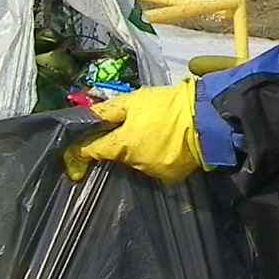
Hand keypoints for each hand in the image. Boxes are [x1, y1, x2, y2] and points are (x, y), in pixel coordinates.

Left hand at [63, 78, 208, 184]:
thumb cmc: (168, 106)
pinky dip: (158, 158)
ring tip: (157, 133)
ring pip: (137, 161)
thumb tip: (86, 117)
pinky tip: (169, 145)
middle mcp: (133, 163)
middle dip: (121, 144)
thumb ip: (108, 111)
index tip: (72, 165)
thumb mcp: (134, 100)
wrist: (207, 120)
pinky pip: (156, 167)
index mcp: (121, 145)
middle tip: (136, 127)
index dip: (79, 156)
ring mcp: (152, 172)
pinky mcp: (170, 177)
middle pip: (118, 155)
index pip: (92, 152)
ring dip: (141, 150)